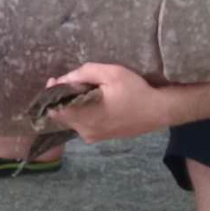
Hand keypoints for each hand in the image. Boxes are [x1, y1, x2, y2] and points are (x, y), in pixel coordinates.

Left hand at [44, 63, 168, 143]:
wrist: (158, 111)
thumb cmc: (135, 90)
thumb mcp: (111, 73)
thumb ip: (84, 74)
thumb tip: (63, 79)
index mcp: (86, 116)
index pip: (55, 110)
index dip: (51, 94)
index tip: (55, 80)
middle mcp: (85, 131)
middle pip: (61, 115)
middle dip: (61, 98)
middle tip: (69, 81)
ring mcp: (92, 137)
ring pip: (71, 120)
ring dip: (71, 105)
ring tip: (82, 90)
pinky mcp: (99, 138)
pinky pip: (81, 124)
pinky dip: (80, 113)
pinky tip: (91, 102)